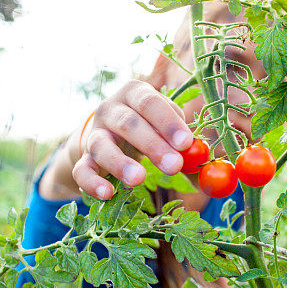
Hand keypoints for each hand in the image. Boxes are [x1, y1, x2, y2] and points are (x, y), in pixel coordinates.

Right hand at [72, 79, 193, 199]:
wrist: (108, 135)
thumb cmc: (148, 127)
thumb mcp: (166, 127)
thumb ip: (185, 143)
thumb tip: (205, 165)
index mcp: (134, 94)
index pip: (149, 102)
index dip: (168, 122)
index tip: (186, 143)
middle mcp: (109, 109)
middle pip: (128, 124)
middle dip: (152, 145)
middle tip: (173, 166)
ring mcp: (94, 134)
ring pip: (102, 145)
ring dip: (120, 163)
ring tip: (138, 179)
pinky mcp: (83, 158)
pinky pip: (81, 170)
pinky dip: (92, 182)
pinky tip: (107, 194)